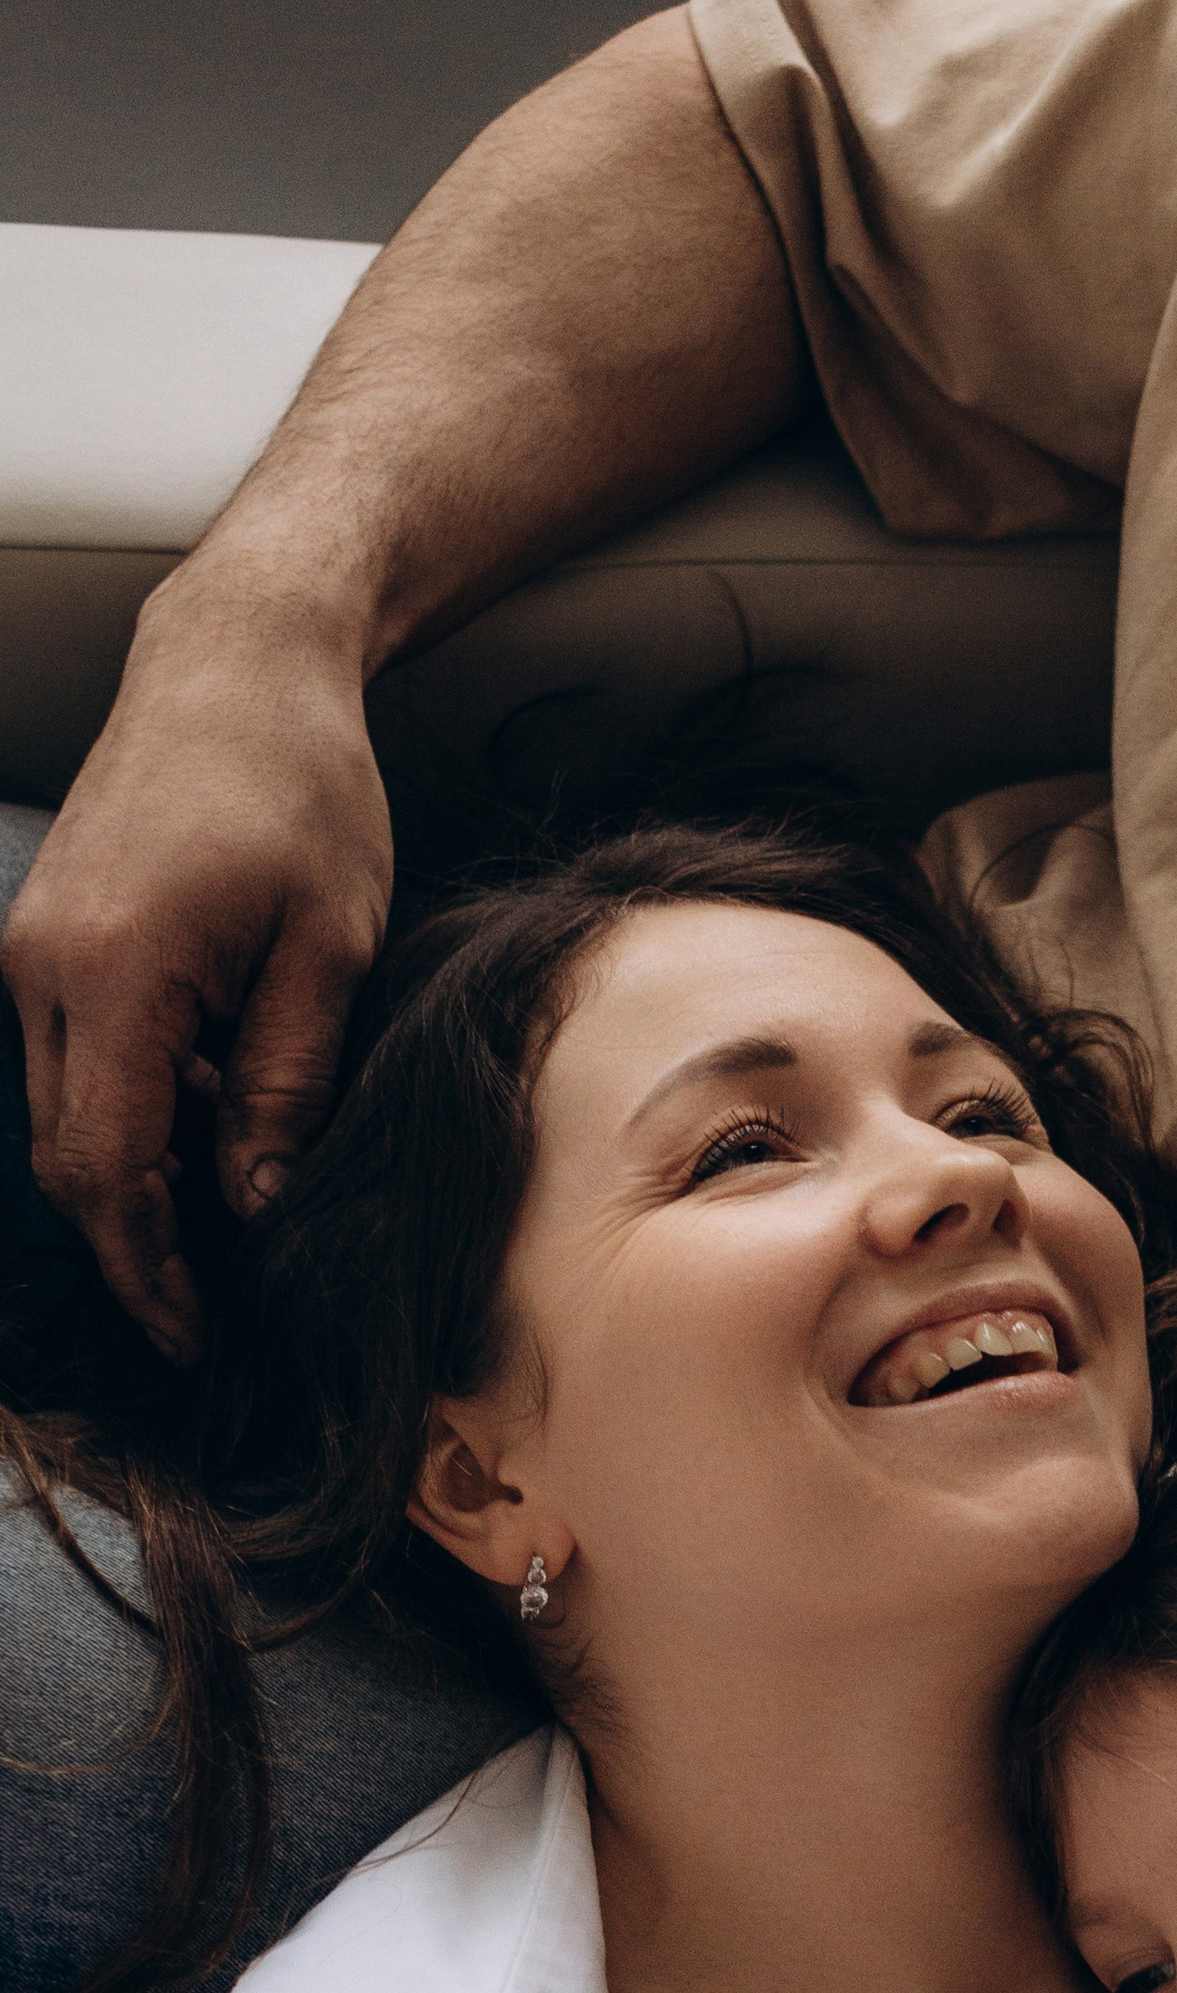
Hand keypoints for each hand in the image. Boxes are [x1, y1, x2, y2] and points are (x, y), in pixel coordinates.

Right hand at [2, 575, 391, 1352]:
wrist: (237, 662)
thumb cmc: (303, 786)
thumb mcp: (329, 948)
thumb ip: (285, 1080)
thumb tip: (256, 1200)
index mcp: (116, 975)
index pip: (108, 1168)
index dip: (148, 1266)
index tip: (193, 1330)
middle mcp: (44, 968)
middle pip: (72, 1153)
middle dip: (138, 1239)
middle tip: (214, 1301)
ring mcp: (31, 948)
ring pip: (66, 1109)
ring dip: (141, 1168)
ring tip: (235, 1200)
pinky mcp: (45, 933)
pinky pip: (76, 1054)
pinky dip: (135, 1101)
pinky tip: (214, 1104)